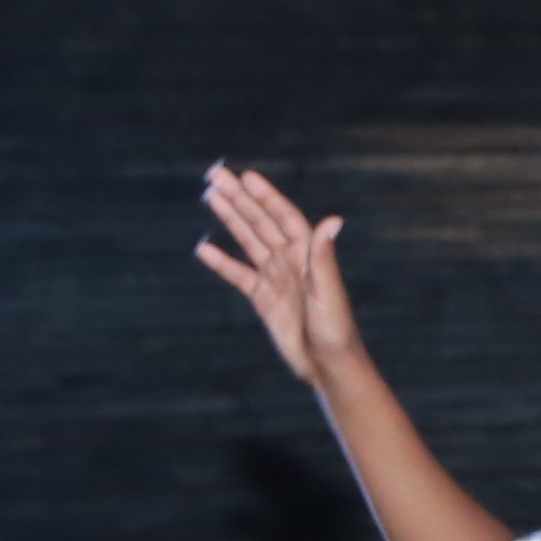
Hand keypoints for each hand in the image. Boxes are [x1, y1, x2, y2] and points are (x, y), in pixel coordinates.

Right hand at [194, 162, 370, 386]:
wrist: (328, 365)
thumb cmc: (336, 331)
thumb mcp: (327, 293)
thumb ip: (323, 258)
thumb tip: (333, 221)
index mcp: (308, 254)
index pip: (283, 217)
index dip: (265, 196)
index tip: (246, 176)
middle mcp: (291, 260)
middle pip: (261, 222)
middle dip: (240, 198)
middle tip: (216, 175)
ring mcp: (276, 277)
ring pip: (249, 240)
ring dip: (231, 218)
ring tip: (211, 195)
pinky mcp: (264, 298)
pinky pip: (239, 275)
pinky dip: (222, 262)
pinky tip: (204, 248)